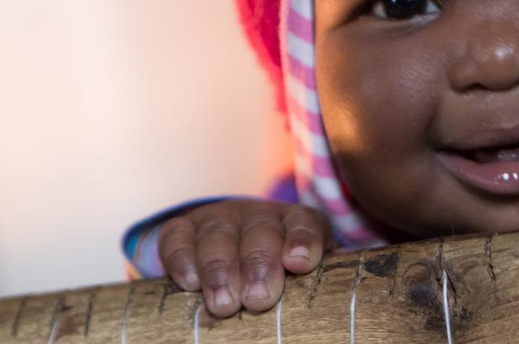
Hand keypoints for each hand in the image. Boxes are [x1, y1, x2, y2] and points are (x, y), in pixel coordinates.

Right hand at [158, 199, 333, 315]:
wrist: (230, 263)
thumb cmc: (279, 280)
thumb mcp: (304, 278)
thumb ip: (318, 282)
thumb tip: (340, 300)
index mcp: (295, 223)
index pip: (304, 224)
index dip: (302, 240)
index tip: (299, 263)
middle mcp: (257, 215)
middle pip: (260, 232)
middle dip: (258, 265)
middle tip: (258, 299)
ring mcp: (219, 219)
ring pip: (219, 236)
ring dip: (220, 270)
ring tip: (224, 303)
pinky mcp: (183, 228)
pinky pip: (177, 237)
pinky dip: (182, 258)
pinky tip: (189, 282)